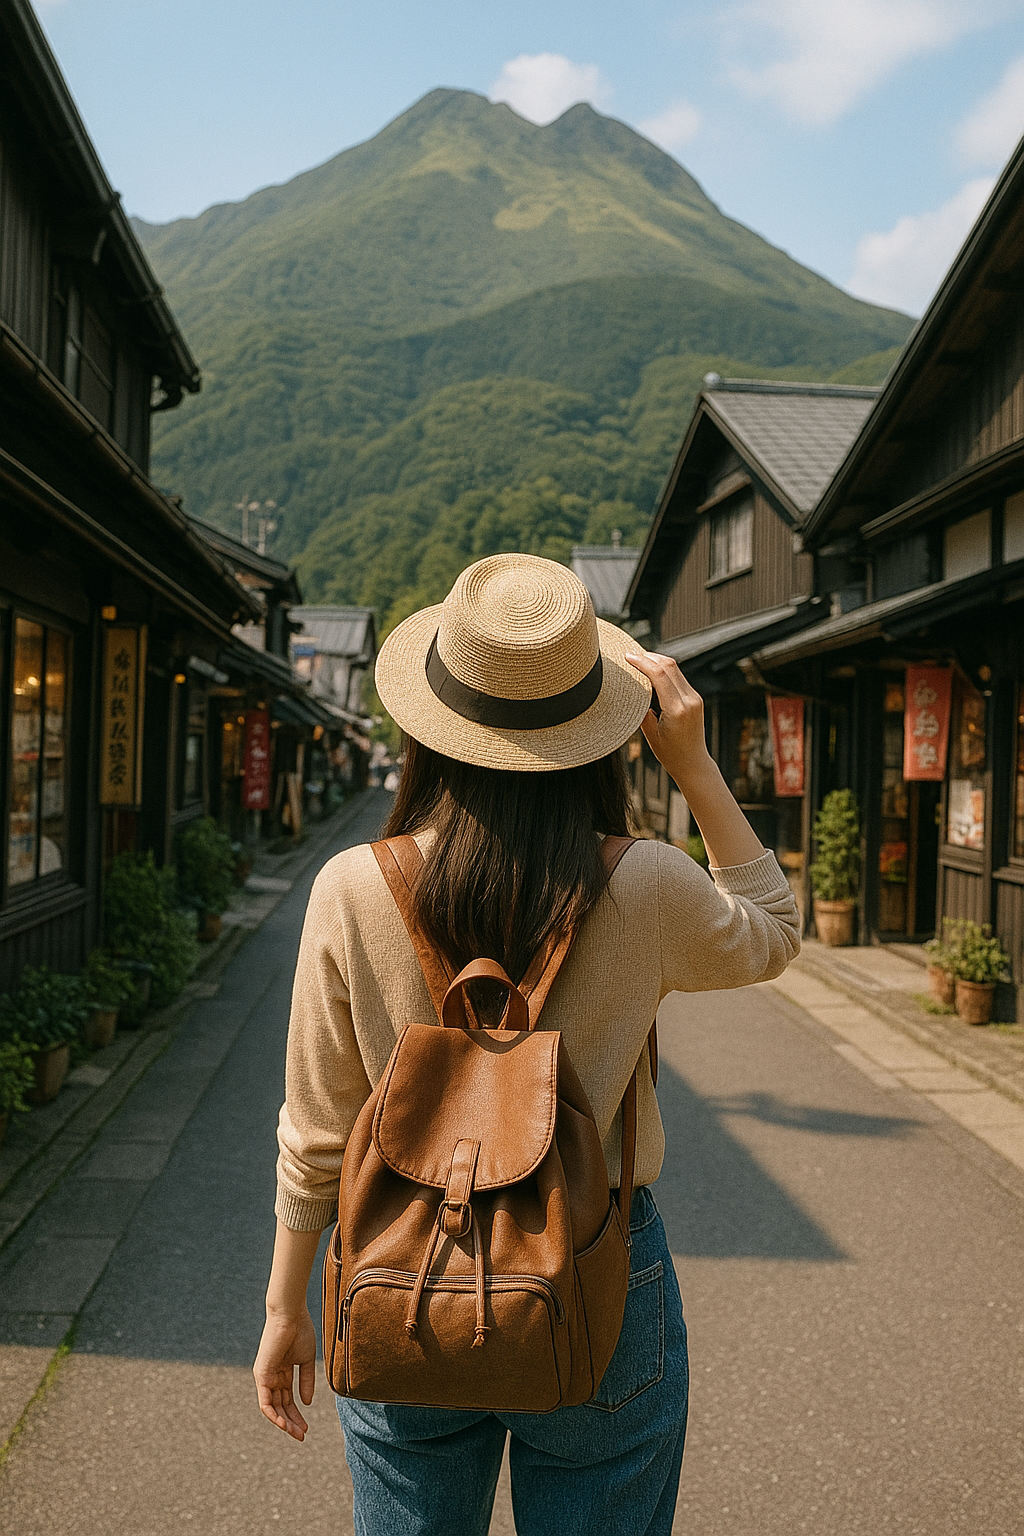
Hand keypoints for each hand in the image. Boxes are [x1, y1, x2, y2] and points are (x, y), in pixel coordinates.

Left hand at [253, 1308, 316, 1440]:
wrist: (291, 1314)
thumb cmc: (300, 1331)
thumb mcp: (307, 1360)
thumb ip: (307, 1381)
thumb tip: (307, 1403)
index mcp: (283, 1372)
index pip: (288, 1399)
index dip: (297, 1415)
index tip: (307, 1428)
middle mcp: (272, 1376)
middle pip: (281, 1405)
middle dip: (291, 1422)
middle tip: (302, 1435)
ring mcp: (266, 1376)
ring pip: (273, 1407)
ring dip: (284, 1422)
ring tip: (296, 1433)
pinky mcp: (261, 1375)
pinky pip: (265, 1401)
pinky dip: (273, 1414)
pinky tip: (284, 1424)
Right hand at [625, 652, 711, 785]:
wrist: (693, 764)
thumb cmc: (669, 753)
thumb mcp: (650, 733)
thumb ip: (642, 709)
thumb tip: (633, 687)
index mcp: (677, 709)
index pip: (660, 675)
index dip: (642, 661)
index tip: (627, 656)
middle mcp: (689, 700)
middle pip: (669, 666)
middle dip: (649, 656)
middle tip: (630, 654)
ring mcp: (695, 698)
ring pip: (675, 668)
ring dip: (657, 660)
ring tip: (639, 659)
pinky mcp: (696, 698)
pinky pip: (679, 677)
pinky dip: (664, 670)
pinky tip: (652, 670)